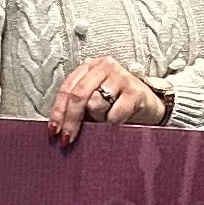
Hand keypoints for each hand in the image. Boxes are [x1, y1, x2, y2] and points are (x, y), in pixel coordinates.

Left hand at [49, 55, 169, 146]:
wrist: (149, 103)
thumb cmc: (118, 102)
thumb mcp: (95, 97)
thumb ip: (78, 105)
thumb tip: (58, 127)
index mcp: (90, 66)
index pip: (67, 88)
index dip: (58, 111)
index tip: (54, 130)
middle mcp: (104, 67)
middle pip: (79, 95)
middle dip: (71, 120)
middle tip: (67, 138)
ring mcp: (121, 77)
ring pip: (96, 104)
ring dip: (98, 118)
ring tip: (106, 117)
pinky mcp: (135, 91)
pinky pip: (114, 114)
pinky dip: (113, 122)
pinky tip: (118, 119)